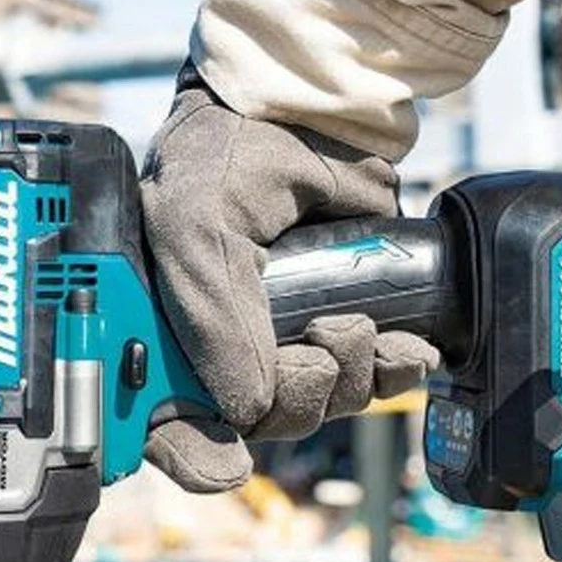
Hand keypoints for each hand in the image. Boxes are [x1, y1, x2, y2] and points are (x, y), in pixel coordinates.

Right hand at [140, 71, 439, 491]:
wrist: (319, 102)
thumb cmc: (231, 148)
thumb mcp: (195, 223)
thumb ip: (211, 321)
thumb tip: (248, 408)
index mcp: (159, 324)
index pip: (161, 420)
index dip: (188, 451)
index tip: (223, 459)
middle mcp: (216, 337)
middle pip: (254, 422)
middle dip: (294, 399)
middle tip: (315, 348)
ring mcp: (282, 330)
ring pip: (317, 406)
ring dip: (348, 385)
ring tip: (354, 329)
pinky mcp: (344, 317)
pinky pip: (373, 381)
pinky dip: (393, 374)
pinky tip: (402, 350)